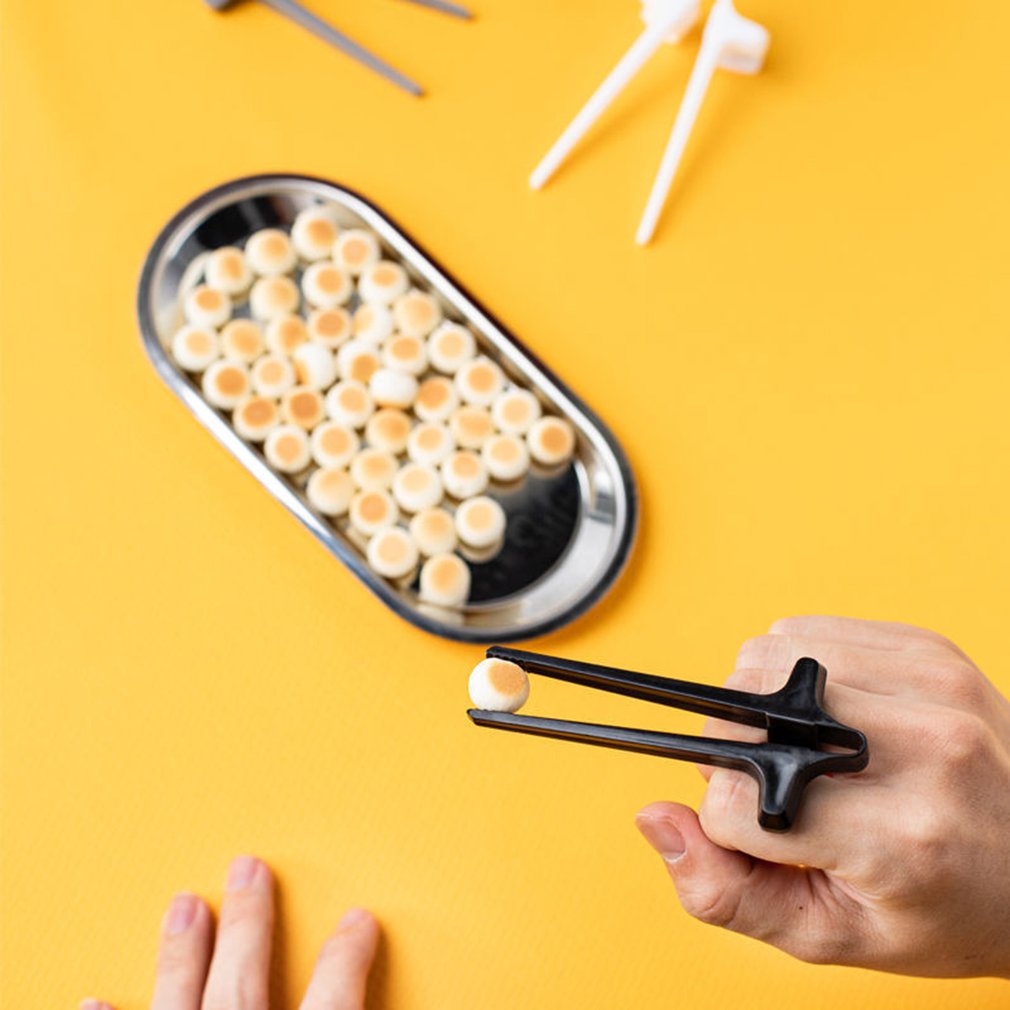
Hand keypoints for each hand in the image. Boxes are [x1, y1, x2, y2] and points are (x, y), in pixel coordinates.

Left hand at [81, 855, 378, 1009]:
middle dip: (248, 918)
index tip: (358, 923)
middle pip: (245, 975)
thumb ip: (345, 1009)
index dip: (348, 954)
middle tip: (247, 868)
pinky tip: (95, 998)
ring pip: (178, 999)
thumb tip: (394, 1001)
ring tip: (182, 905)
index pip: (336, 994)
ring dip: (180, 952)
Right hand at [635, 616, 1009, 977]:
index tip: (772, 838)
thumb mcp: (834, 935)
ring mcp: (931, 685)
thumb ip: (726, 894)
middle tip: (785, 788)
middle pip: (743, 708)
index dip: (729, 825)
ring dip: (758, 702)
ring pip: (764, 656)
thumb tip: (654, 818)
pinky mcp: (928, 646)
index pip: (735, 800)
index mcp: (902, 839)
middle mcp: (924, 748)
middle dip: (734, 751)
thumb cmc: (944, 906)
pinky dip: (793, 666)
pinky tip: (829, 710)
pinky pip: (804, 629)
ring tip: (805, 747)